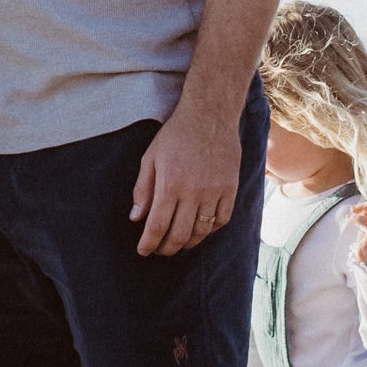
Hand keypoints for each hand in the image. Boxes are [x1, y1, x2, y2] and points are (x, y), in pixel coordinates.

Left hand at [131, 106, 242, 256]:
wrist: (210, 115)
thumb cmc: (176, 135)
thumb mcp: (151, 157)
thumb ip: (143, 189)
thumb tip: (135, 217)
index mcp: (170, 184)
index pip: (157, 226)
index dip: (149, 243)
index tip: (143, 251)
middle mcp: (193, 191)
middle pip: (179, 234)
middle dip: (166, 248)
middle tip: (159, 251)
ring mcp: (215, 191)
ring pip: (202, 231)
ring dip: (188, 243)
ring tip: (178, 244)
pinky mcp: (231, 188)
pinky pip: (222, 219)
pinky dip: (210, 230)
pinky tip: (200, 230)